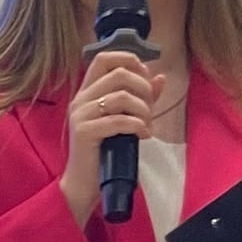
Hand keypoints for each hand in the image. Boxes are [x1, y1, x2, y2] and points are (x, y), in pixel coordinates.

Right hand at [62, 50, 167, 223]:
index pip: (104, 58)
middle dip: (143, 88)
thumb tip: (160, 77)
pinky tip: (143, 136)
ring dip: (143, 110)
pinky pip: (119, 120)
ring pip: (122, 96)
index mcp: (87, 92)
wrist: (83, 183)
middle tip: (150, 108)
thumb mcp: (124, 120)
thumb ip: (140, 98)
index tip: (145, 77)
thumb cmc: (104, 152)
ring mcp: (80, 115)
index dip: (129, 60)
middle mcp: (81, 99)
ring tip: (147, 125)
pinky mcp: (85, 132)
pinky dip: (138, 126)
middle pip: (118, 74)